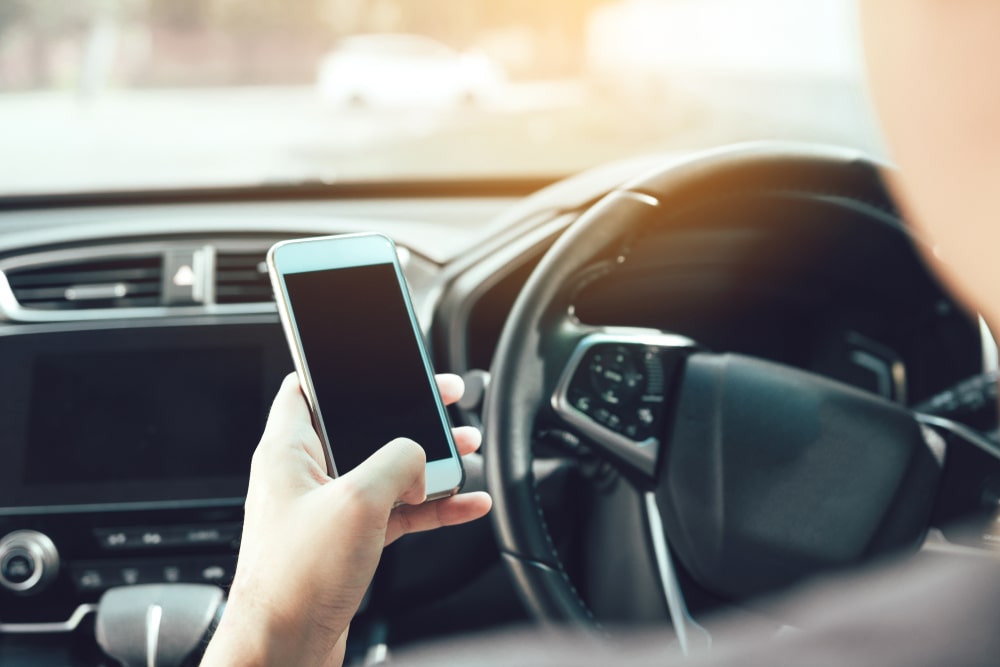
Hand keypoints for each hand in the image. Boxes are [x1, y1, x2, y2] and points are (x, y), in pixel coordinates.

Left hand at [201, 373, 491, 666]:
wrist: (283, 651)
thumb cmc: (295, 579)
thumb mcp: (357, 500)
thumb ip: (397, 461)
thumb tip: (421, 455)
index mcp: (289, 450)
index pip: (307, 386)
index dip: (343, 367)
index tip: (382, 358)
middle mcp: (305, 476)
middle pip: (363, 426)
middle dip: (409, 416)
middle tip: (446, 400)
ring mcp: (327, 510)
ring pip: (386, 470)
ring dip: (428, 462)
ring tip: (466, 449)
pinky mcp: (346, 542)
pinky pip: (396, 511)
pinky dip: (430, 505)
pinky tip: (466, 504)